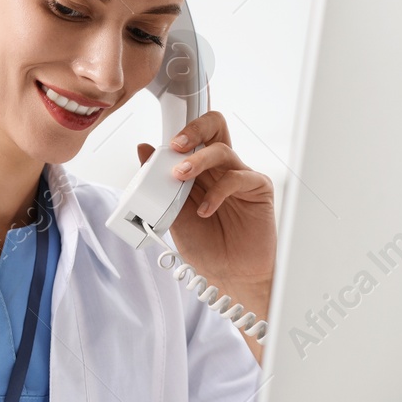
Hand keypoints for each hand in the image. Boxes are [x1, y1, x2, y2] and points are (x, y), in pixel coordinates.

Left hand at [139, 111, 275, 354]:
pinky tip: (205, 210)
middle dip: (194, 128)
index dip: (180, 132)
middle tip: (176, 145)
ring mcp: (239, 177)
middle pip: (215, 127)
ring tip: (180, 176)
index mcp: (200, 170)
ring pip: (222, 149)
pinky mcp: (258, 189)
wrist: (229, 275)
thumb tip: (144, 149)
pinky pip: (239, 177)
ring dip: (198, 160)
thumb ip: (161, 183)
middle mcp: (220, 169)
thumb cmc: (206, 246)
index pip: (193, 136)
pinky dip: (217, 192)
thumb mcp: (173, 214)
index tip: (162, 143)